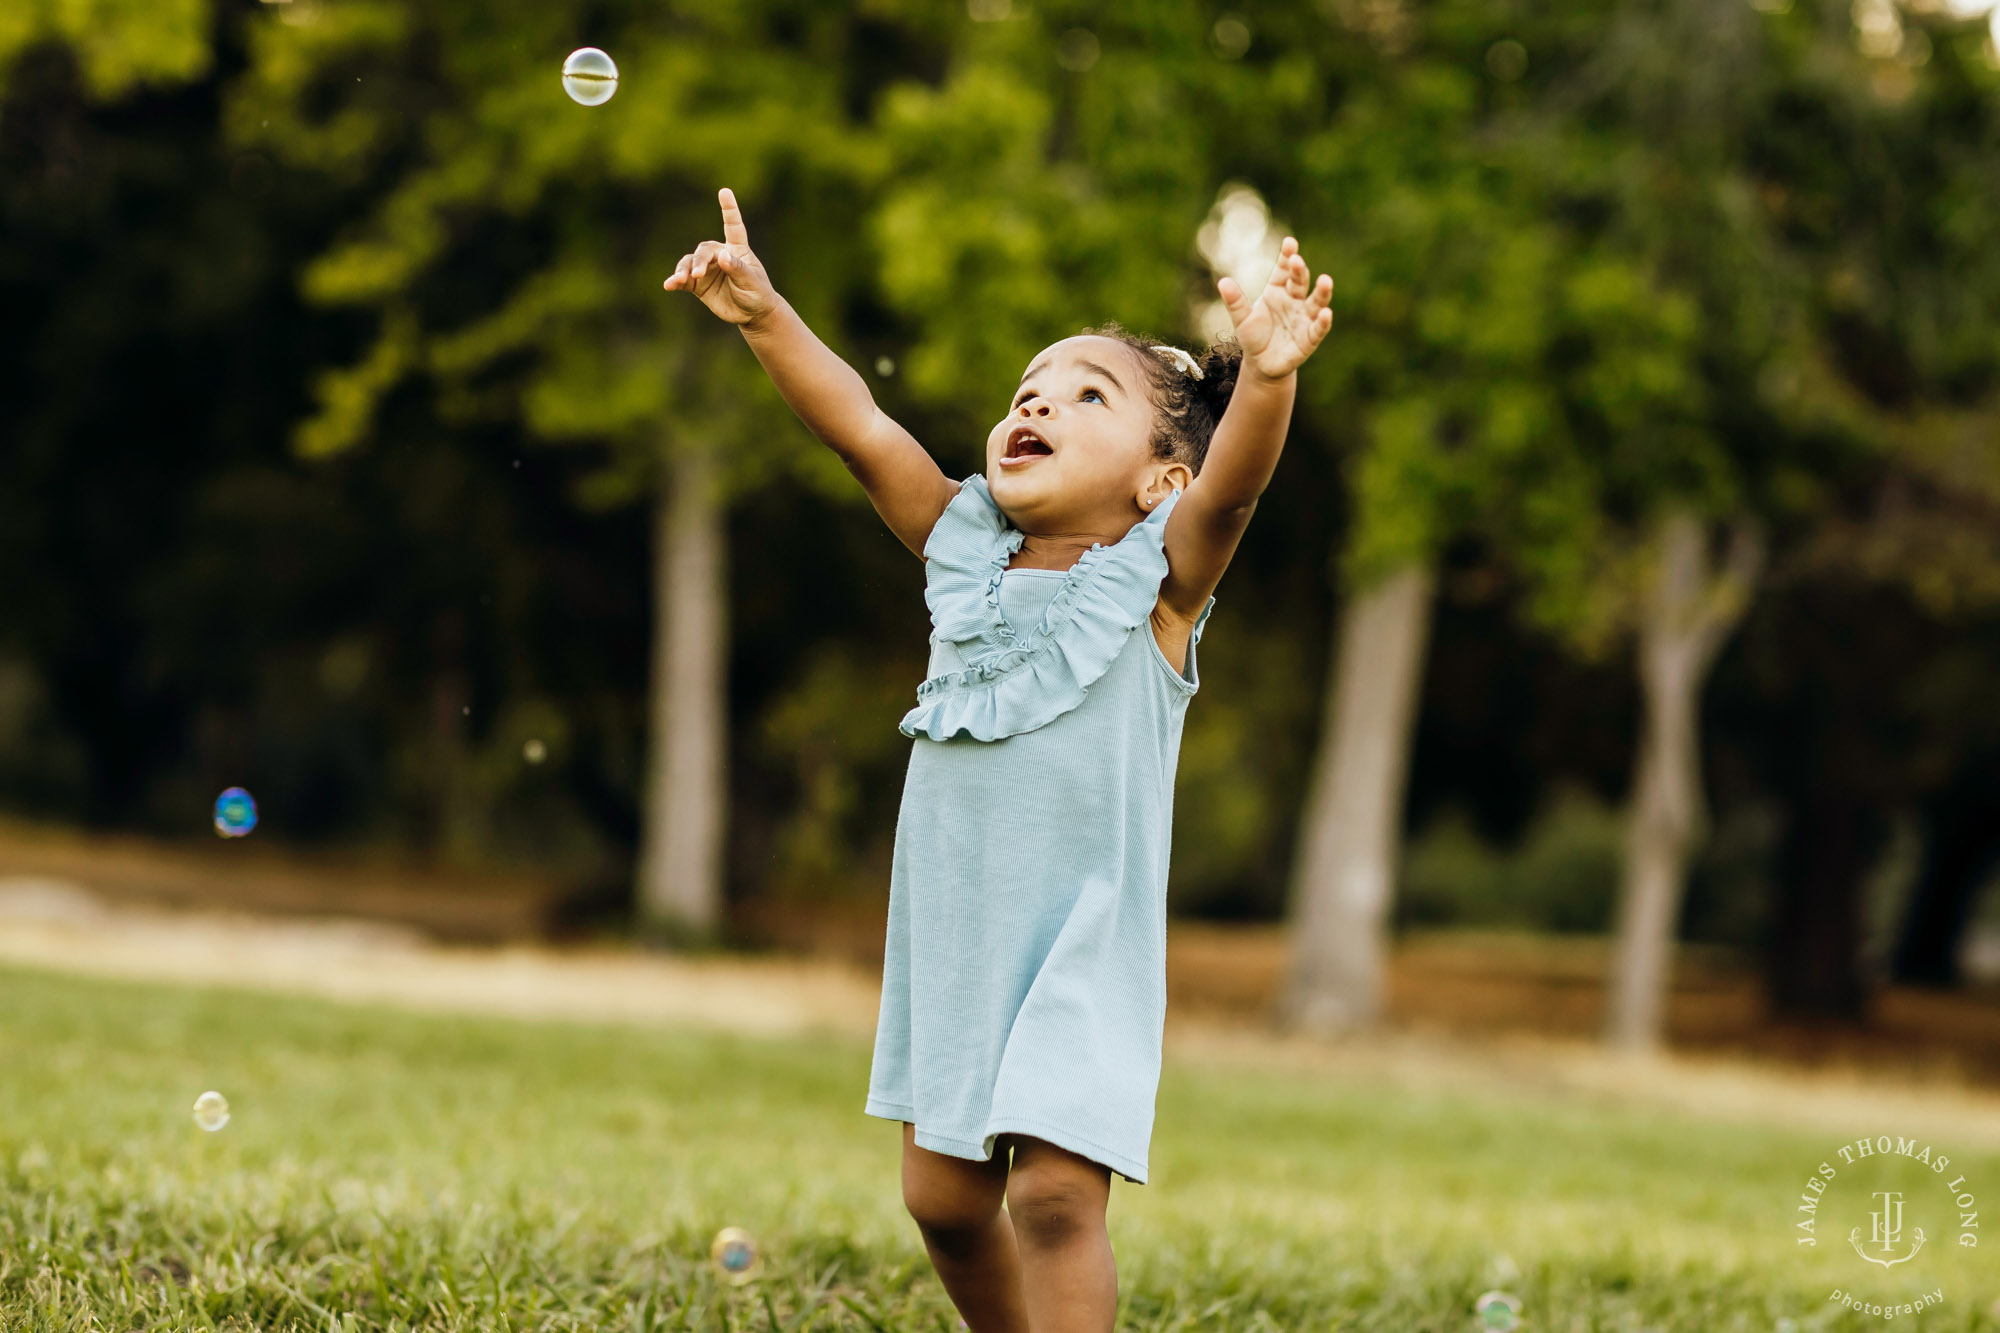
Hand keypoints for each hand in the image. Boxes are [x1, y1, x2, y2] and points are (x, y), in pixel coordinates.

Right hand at [662, 187, 778, 326]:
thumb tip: (723, 255)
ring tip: (679, 280)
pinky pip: (683, 279)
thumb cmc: (757, 293)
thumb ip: (737, 268)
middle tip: (696, 274)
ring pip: (690, 262)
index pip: (733, 226)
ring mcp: (707, 269)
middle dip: (698, 262)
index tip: (724, 192)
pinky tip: (669, 285)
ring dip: (683, 270)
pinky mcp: (698, 283)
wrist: (751, 313)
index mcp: (737, 249)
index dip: (729, 209)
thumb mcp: (751, 282)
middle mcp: (720, 255)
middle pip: (704, 251)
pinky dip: (676, 281)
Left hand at [1217, 237, 1332, 379]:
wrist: (1261, 364)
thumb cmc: (1253, 337)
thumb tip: (1223, 282)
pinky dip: (1323, 321)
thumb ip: (1235, 302)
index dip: (1287, 257)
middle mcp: (1295, 300)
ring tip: (1325, 280)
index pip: (1284, 270)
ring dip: (1322, 291)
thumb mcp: (1242, 319)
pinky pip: (1318, 328)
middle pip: (1300, 282)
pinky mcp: (1310, 338)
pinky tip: (1325, 313)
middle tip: (1296, 260)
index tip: (1289, 243)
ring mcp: (1304, 318)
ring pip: (1316, 301)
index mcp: (1278, 291)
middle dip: (1299, 271)